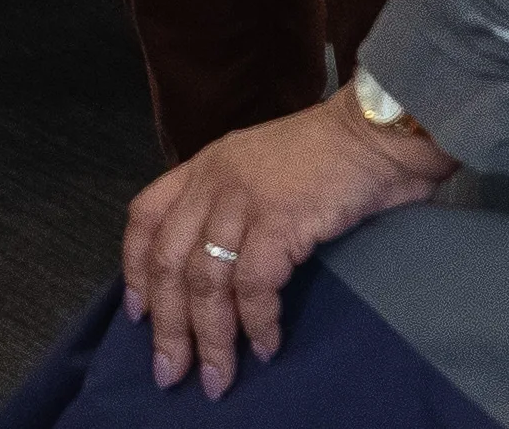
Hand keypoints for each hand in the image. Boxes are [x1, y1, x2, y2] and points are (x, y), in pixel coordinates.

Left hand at [122, 97, 454, 395]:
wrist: (374, 131)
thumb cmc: (327, 154)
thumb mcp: (259, 166)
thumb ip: (230, 204)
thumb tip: (216, 269)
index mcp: (204, 166)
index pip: (145, 215)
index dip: (134, 268)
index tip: (137, 313)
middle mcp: (214, 180)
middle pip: (169, 261)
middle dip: (167, 325)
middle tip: (170, 371)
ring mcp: (244, 198)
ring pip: (206, 281)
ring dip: (211, 338)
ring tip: (218, 376)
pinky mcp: (279, 219)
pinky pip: (254, 286)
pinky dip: (257, 323)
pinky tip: (266, 346)